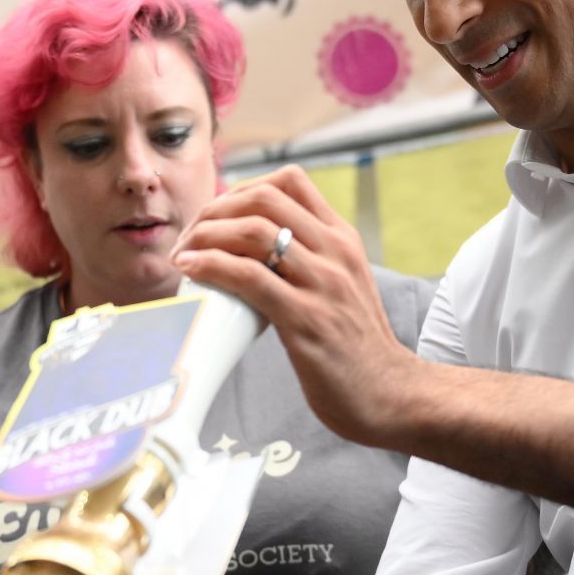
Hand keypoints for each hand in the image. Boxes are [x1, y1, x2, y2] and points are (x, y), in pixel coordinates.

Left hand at [172, 165, 422, 448]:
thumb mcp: (341, 286)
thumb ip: (310, 262)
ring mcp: (324, 284)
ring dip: (206, 236)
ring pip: (254, 231)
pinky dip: (212, 266)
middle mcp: (335, 252)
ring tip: (183, 254)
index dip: (242, 189)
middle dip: (216, 210)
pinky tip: (192, 270)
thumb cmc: (357, 347)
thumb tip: (254, 252)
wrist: (390, 394)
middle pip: (265, 198)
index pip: (290, 181)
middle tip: (191, 237)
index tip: (215, 215)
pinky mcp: (307, 319)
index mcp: (342, 239)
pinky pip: (250, 277)